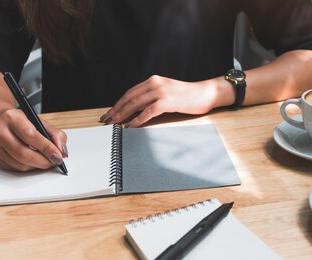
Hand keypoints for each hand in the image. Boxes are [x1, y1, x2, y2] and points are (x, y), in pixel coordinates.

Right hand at [0, 108, 67, 171]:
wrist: (0, 119)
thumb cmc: (22, 121)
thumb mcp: (40, 121)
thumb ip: (55, 134)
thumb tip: (62, 151)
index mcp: (11, 117)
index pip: (30, 135)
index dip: (46, 148)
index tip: (58, 156)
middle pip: (23, 153)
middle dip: (42, 161)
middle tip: (53, 162)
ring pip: (19, 164)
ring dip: (36, 166)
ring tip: (45, 161)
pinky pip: (14, 168)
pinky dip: (28, 167)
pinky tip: (33, 161)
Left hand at [100, 75, 231, 126]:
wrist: (205, 93)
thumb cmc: (187, 96)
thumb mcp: (167, 92)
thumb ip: (153, 97)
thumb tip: (137, 110)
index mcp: (153, 80)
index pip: (130, 92)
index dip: (118, 103)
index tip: (110, 112)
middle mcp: (155, 83)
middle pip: (129, 97)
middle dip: (116, 109)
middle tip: (106, 119)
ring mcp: (161, 92)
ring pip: (135, 104)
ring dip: (123, 115)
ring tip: (114, 124)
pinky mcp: (167, 102)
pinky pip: (148, 112)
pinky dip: (137, 120)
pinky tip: (131, 126)